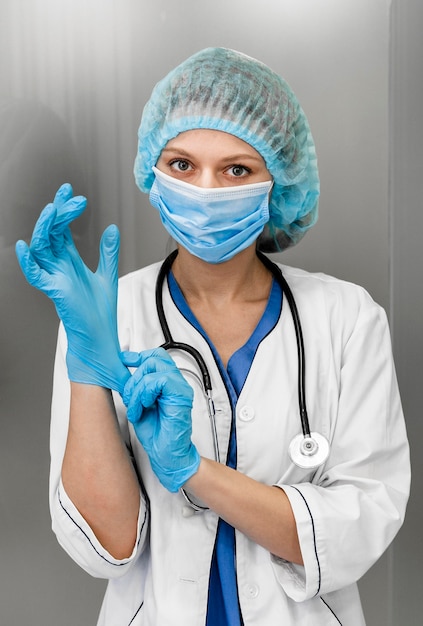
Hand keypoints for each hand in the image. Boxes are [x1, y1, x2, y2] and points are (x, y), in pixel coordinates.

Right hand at [15, 183, 129, 392]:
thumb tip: (112, 228)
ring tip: (53, 210)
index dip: (63, 211)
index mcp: (69, 262)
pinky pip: (35, 275)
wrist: (100, 338)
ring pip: (41, 248)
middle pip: (50, 233)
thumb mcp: (107, 275)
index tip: (70, 193)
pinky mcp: (55, 292)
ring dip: (45, 228)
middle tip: (70, 198)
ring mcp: (54, 278)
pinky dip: (28, 262)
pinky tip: (25, 246)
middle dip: (58, 213)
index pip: (61, 230)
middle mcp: (58, 267)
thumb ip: (108, 252)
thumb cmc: (99, 313)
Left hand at [122, 348, 199, 492]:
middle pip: (154, 358)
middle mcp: (176, 383)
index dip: (138, 356)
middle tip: (129, 398)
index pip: (156, 357)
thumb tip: (122, 375)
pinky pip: (160, 380)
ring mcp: (180, 389)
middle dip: (134, 377)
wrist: (166, 455)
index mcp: (168, 384)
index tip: (124, 360)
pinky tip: (145, 406)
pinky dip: (146, 392)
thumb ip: (135, 388)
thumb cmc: (156, 434)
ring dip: (138, 387)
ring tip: (136, 406)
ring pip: (154, 367)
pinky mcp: (181, 396)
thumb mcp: (138, 405)